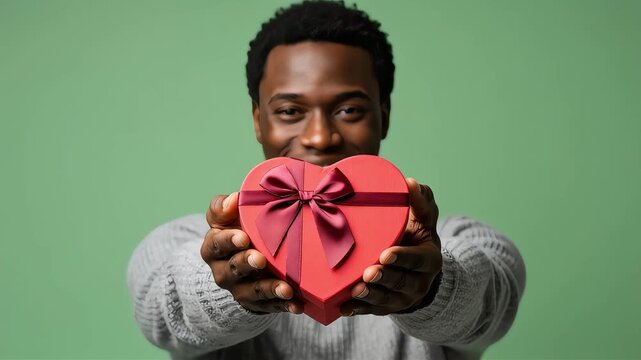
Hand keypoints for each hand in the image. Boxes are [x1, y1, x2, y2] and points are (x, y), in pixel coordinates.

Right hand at [200, 192, 303, 313]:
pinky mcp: (258, 303)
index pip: (217, 244)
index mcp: (213, 248)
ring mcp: (240, 289)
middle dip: (246, 264)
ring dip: (270, 290)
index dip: (229, 241)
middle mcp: (223, 272)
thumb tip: (235, 198)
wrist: (239, 262)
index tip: (243, 237)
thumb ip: (224, 206)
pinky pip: (271, 306)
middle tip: (260, 259)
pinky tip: (298, 305)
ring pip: (253, 292)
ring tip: (286, 289)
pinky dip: (285, 305)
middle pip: (233, 269)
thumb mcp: (225, 218)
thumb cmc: (236, 231)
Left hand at [340, 178, 442, 315]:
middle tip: (368, 272)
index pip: (418, 260)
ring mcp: (403, 297)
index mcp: (429, 259)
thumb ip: (419, 200)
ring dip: (370, 296)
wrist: (416, 266)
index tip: (386, 254)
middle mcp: (419, 281)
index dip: (403, 258)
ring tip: (355, 290)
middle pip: (401, 282)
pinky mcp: (387, 307)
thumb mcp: (423, 217)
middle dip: (384, 278)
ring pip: (386, 299)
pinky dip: (357, 310)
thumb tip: (410, 182)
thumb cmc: (415, 233)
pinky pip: (372, 310)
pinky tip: (342, 308)